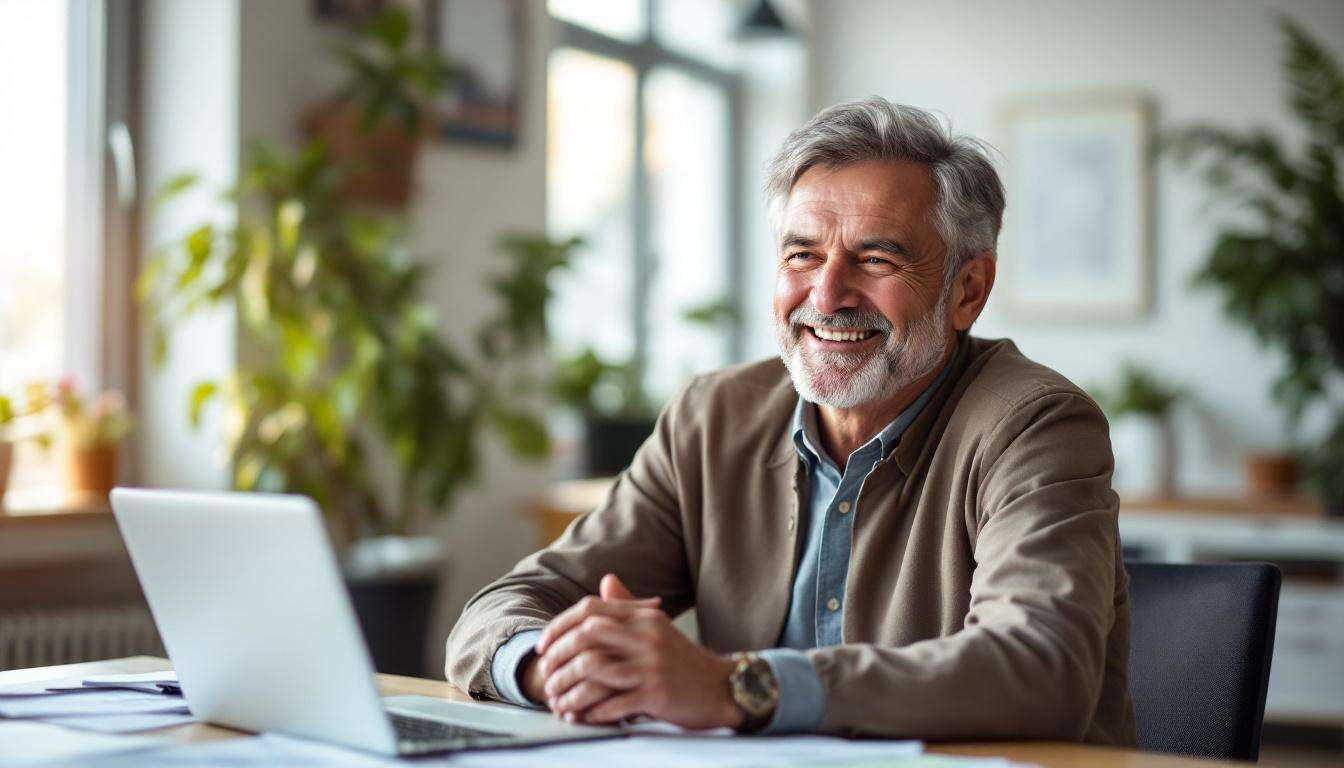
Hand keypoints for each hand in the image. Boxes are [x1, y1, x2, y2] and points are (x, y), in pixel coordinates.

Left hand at [536, 574, 744, 729]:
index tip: (542, 647)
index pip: (589, 610)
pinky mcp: (658, 694)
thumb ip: (628, 604)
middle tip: (545, 678)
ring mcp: (652, 665)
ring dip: (568, 689)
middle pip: (586, 636)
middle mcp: (646, 635)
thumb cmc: (682, 660)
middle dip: (557, 659)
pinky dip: (591, 712)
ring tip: (557, 702)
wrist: (722, 688)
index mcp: (643, 616)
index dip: (558, 626)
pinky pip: (612, 703)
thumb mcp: (657, 627)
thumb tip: (606, 579)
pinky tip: (581, 716)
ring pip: (593, 671)